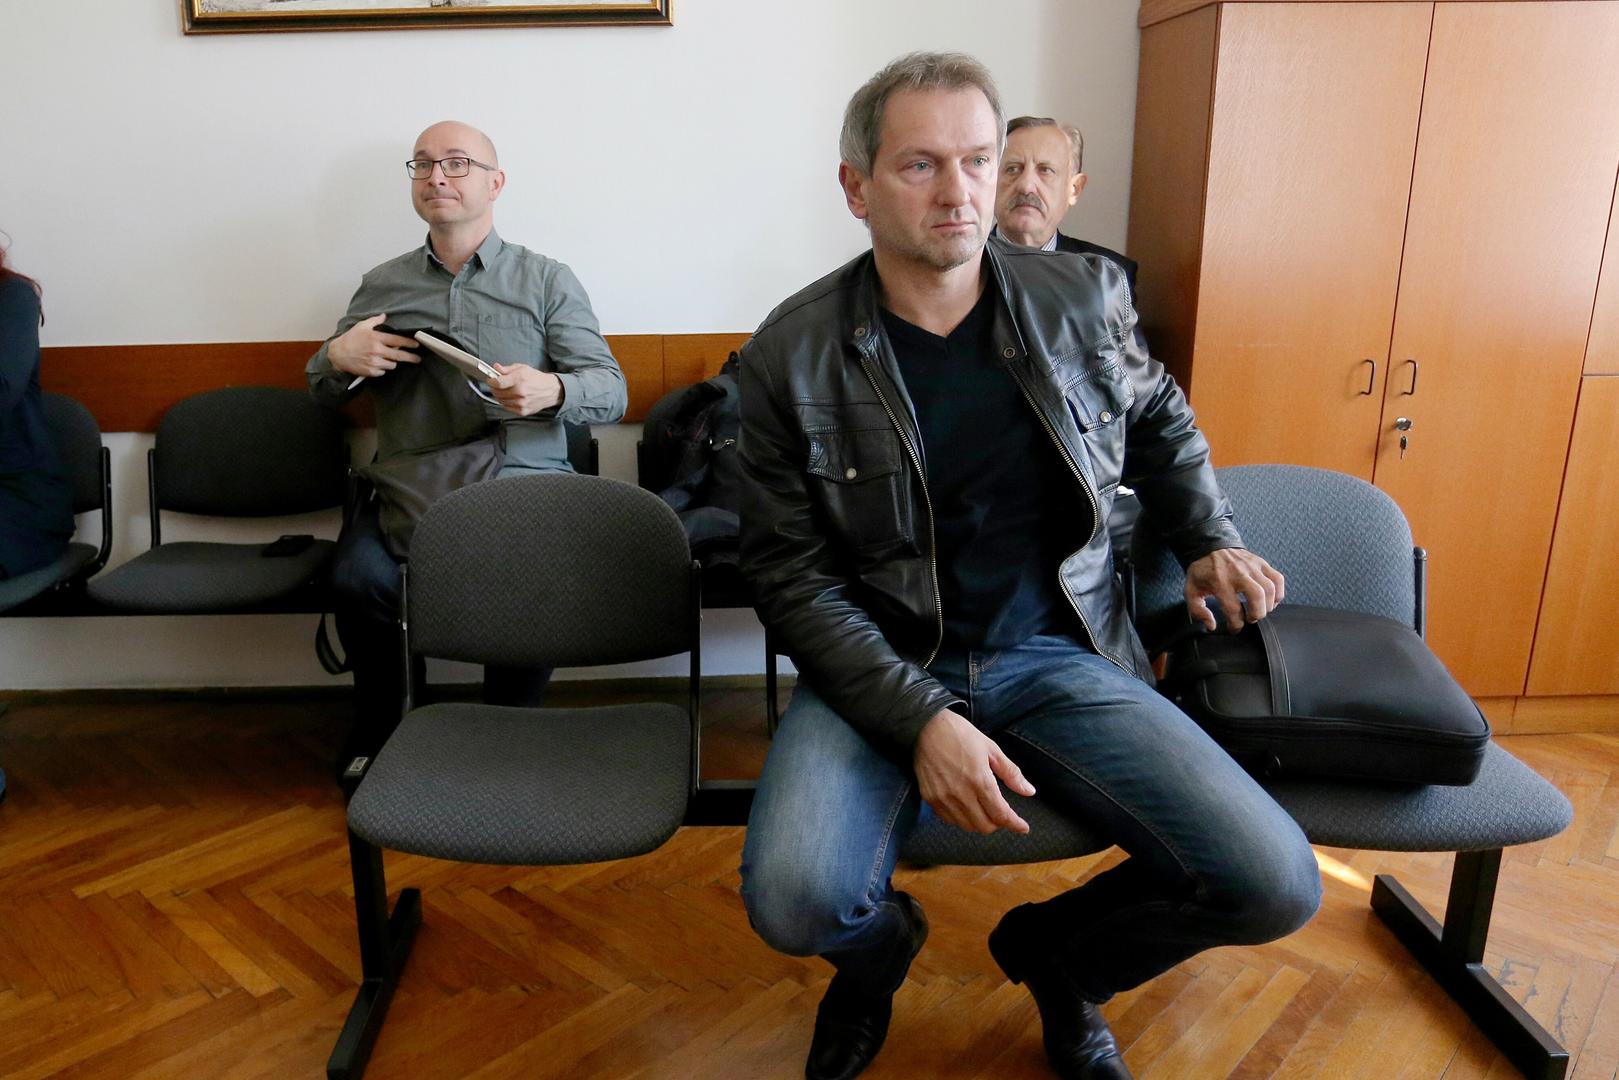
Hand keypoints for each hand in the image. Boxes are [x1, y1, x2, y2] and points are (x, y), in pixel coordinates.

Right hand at [327, 314, 420, 378]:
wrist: (337, 354)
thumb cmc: (350, 339)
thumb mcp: (361, 326)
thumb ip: (375, 320)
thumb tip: (385, 315)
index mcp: (376, 338)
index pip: (397, 341)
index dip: (409, 343)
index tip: (416, 345)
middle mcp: (377, 351)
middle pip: (399, 356)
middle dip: (411, 357)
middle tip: (417, 358)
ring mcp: (374, 362)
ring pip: (392, 365)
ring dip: (392, 361)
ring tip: (386, 357)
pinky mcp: (371, 371)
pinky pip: (383, 371)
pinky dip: (382, 368)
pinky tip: (376, 363)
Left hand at [490, 364, 562, 415]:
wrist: (550, 391)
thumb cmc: (536, 378)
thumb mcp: (522, 368)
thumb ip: (507, 369)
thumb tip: (495, 367)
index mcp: (519, 379)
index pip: (498, 383)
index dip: (491, 381)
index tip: (491, 380)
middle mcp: (520, 392)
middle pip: (497, 392)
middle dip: (495, 388)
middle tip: (498, 384)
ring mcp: (521, 403)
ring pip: (500, 401)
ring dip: (500, 395)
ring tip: (506, 390)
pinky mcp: (522, 411)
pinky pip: (506, 407)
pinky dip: (506, 402)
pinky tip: (511, 397)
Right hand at [914, 709, 1035, 834]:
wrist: (925, 726)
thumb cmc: (959, 734)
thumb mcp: (991, 748)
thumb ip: (1011, 773)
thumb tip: (1029, 791)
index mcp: (980, 780)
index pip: (1001, 815)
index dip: (1015, 824)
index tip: (1023, 827)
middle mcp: (961, 794)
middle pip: (985, 826)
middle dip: (998, 823)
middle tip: (1001, 812)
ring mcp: (943, 798)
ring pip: (967, 826)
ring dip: (979, 821)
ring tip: (983, 808)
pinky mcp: (930, 798)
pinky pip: (949, 820)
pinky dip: (961, 818)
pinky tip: (965, 805)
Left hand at [1184, 547, 1285, 632]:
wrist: (1210, 547)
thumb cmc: (1202, 571)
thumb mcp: (1191, 590)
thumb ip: (1198, 610)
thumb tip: (1211, 625)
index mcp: (1219, 581)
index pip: (1233, 609)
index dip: (1236, 624)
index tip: (1235, 628)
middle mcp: (1238, 573)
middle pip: (1257, 597)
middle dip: (1257, 614)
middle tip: (1250, 618)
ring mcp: (1252, 567)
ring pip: (1270, 589)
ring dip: (1268, 605)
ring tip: (1259, 610)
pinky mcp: (1261, 563)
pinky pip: (1278, 579)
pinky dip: (1278, 593)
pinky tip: (1270, 600)